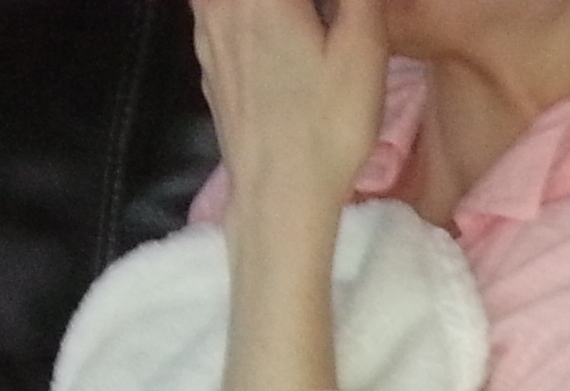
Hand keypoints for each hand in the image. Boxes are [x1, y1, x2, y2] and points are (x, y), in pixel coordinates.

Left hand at [193, 0, 386, 223]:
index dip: (326, 2)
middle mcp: (225, 3)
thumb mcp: (363, 53)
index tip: (336, 9)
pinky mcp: (206, 58)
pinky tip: (253, 21)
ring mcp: (207, 29)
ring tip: (294, 23)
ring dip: (258, 9)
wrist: (279, 193)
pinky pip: (209, 8)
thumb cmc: (328, 126)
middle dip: (298, 9)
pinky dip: (233, 10)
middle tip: (321, 19)